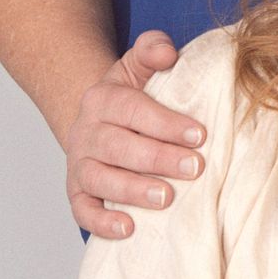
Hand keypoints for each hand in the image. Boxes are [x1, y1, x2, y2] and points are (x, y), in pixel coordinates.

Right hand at [65, 30, 202, 236]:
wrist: (101, 121)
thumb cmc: (133, 97)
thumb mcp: (140, 66)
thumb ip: (153, 50)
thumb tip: (168, 54)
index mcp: (104, 99)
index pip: (132, 110)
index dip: (165, 123)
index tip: (200, 134)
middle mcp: (87, 132)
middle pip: (119, 147)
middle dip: (158, 159)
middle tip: (195, 168)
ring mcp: (80, 164)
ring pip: (100, 179)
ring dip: (132, 191)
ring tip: (166, 198)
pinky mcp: (78, 193)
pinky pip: (82, 210)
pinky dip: (101, 222)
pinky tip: (128, 228)